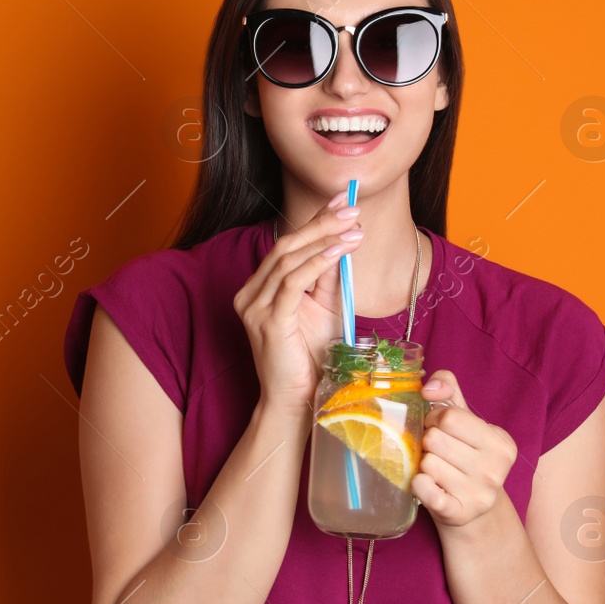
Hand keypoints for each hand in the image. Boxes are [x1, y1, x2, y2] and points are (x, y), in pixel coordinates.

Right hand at [232, 191, 363, 416]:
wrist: (298, 402)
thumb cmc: (311, 360)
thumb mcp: (324, 310)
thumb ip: (328, 279)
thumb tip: (342, 243)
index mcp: (260, 290)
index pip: (287, 246)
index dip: (314, 220)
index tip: (341, 201)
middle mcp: (250, 295)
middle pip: (285, 246)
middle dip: (320, 223)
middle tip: (351, 207)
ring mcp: (255, 308)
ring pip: (288, 259)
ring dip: (324, 239)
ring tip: (354, 228)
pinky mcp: (267, 322)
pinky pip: (293, 282)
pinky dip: (318, 262)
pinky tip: (340, 250)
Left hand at [412, 370, 518, 527]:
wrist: (470, 509)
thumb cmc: (463, 456)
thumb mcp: (464, 421)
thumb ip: (448, 391)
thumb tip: (429, 389)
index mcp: (501, 443)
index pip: (449, 417)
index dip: (434, 419)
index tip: (439, 429)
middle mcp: (496, 469)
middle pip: (435, 439)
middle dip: (428, 442)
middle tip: (436, 452)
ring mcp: (480, 493)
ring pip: (427, 463)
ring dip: (423, 464)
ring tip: (436, 470)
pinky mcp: (458, 513)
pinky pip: (423, 488)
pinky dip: (418, 484)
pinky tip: (427, 485)